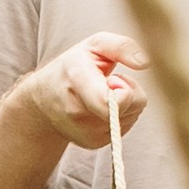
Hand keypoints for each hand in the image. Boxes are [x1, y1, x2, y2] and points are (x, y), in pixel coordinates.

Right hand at [16, 30, 147, 149]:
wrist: (43, 99)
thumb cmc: (73, 66)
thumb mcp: (94, 45)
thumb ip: (121, 47)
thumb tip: (144, 62)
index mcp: (76, 79)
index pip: (109, 101)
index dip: (125, 90)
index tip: (113, 79)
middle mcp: (77, 111)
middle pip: (129, 108)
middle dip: (128, 92)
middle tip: (108, 82)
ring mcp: (84, 131)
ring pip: (131, 117)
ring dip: (125, 104)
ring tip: (102, 94)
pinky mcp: (92, 143)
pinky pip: (124, 128)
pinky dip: (120, 116)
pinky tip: (102, 108)